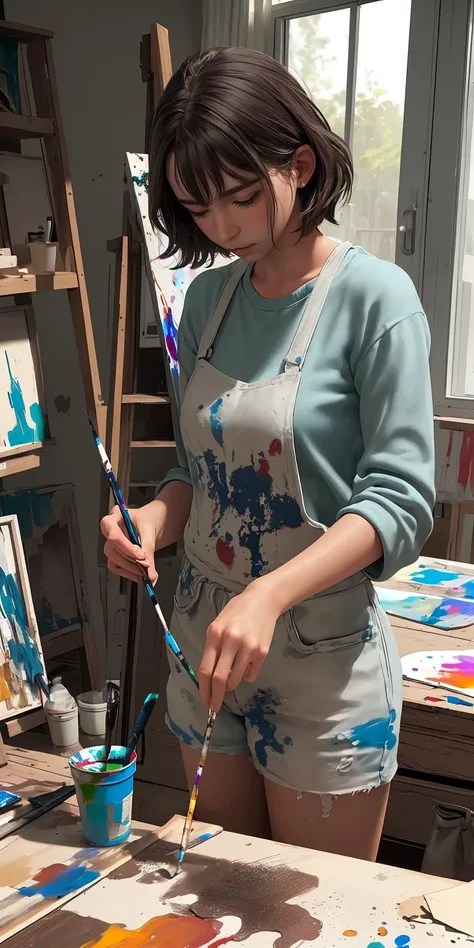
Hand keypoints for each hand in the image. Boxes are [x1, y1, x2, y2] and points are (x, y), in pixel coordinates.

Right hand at [101, 503, 158, 584]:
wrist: (152, 523)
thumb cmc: (148, 520)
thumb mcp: (150, 530)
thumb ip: (149, 549)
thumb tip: (150, 572)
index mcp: (115, 516)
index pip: (113, 534)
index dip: (126, 547)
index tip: (141, 556)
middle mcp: (110, 529)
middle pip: (112, 549)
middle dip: (130, 560)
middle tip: (146, 566)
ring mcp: (111, 543)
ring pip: (113, 560)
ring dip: (130, 568)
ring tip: (145, 572)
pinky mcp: (115, 554)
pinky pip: (116, 567)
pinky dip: (129, 573)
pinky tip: (140, 575)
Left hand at [198, 580, 277, 711]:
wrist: (263, 601)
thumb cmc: (236, 613)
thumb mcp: (218, 625)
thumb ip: (213, 649)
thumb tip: (210, 678)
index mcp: (215, 634)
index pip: (205, 669)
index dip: (203, 689)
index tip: (204, 701)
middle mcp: (231, 641)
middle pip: (220, 679)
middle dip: (216, 697)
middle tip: (214, 707)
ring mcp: (248, 647)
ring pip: (236, 680)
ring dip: (231, 684)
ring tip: (232, 672)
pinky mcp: (262, 652)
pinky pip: (250, 675)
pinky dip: (245, 675)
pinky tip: (246, 660)